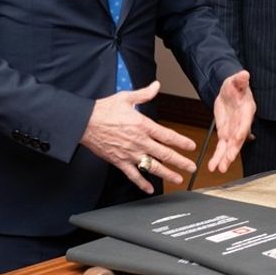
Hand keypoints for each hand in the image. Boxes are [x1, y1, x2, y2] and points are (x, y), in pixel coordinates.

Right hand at [80, 81, 196, 192]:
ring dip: (167, 174)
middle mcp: (139, 141)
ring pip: (152, 167)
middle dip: (181, 161)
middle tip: (191, 167)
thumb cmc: (104, 110)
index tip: (191, 147)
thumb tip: (156, 86)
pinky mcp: (119, 161)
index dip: (182, 142)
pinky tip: (149, 188)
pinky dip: (142, 183)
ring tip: (178, 179)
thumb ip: (144, 94)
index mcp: (143, 125)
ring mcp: (130, 153)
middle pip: (165, 154)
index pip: (168, 136)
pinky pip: (133, 175)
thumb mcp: (126, 97)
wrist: (84, 123)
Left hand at [207, 70, 254, 173]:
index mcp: (246, 110)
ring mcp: (233, 130)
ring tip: (218, 169)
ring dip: (224, 158)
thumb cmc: (235, 85)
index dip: (241, 131)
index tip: (237, 139)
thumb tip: (244, 74)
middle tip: (227, 162)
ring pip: (229, 147)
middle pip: (238, 139)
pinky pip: (221, 147)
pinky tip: (212, 166)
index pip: (244, 122)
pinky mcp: (225, 133)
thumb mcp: (236, 80)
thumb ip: (240, 80)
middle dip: (232, 151)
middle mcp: (241, 123)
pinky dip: (217, 157)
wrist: (230, 91)